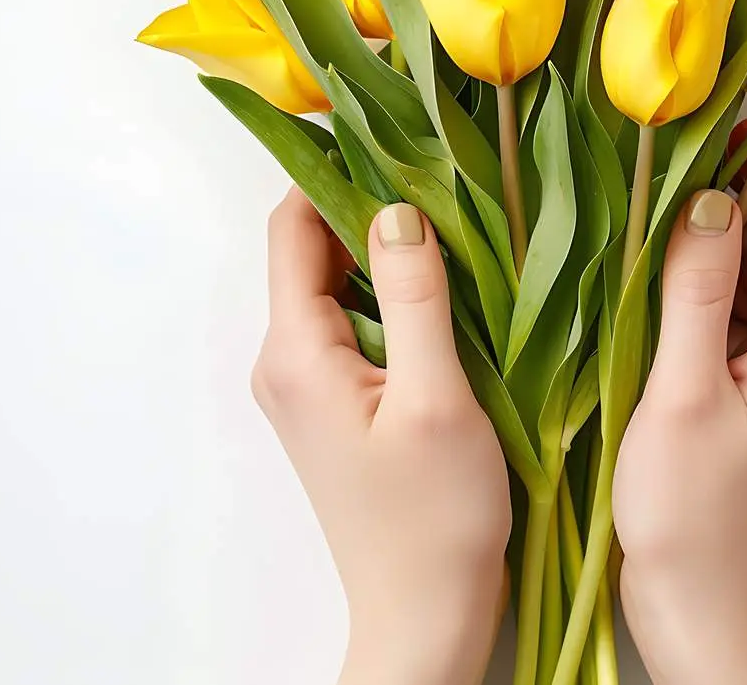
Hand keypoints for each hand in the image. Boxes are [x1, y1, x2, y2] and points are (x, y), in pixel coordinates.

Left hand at [253, 189, 510, 684]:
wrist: (424, 614)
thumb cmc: (435, 518)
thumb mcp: (438, 397)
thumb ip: (415, 296)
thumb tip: (395, 207)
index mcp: (297, 353)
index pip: (293, 226)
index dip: (336, 169)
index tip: (399, 132)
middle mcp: (286, 362)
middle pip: (313, 250)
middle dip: (371, 205)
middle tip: (447, 174)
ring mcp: (309, 387)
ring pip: (340, 287)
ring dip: (390, 253)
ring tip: (460, 228)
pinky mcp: (338, 407)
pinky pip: (357, 326)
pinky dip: (397, 299)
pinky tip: (451, 296)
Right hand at [614, 152, 746, 684]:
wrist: (702, 605)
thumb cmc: (689, 513)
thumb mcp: (682, 388)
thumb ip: (698, 286)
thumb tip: (711, 196)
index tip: (706, 121)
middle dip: (725, 205)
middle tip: (652, 167)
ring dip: (709, 253)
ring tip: (640, 220)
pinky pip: (746, 320)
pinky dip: (706, 297)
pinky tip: (651, 289)